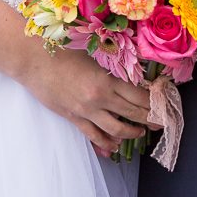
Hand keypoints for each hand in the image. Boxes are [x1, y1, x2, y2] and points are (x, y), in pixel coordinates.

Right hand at [20, 45, 150, 154]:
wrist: (34, 60)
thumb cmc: (62, 51)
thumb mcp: (92, 54)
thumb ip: (109, 66)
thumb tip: (127, 74)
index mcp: (107, 79)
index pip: (139, 95)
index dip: (153, 101)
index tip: (162, 103)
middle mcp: (100, 98)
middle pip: (133, 113)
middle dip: (149, 119)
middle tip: (160, 122)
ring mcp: (86, 111)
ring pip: (116, 130)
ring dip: (132, 133)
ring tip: (140, 132)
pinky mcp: (73, 118)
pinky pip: (94, 135)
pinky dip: (107, 143)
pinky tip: (114, 146)